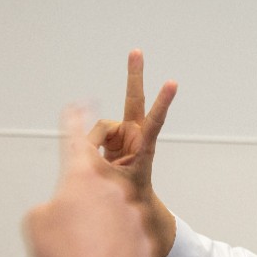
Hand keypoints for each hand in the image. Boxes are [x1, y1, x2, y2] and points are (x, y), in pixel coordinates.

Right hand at [24, 103, 150, 256]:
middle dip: (82, 204)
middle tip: (73, 229)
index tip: (78, 104)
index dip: (74, 121)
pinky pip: (124, 233)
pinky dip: (114, 245)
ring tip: (87, 252)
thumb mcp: (36, 225)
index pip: (75, 140)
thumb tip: (58, 209)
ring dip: (98, 228)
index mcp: (79, 176)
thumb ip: (47, 207)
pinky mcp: (142, 230)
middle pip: (93, 186)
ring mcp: (129, 207)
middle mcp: (109, 185)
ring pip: (108, 214)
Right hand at [89, 49, 177, 199]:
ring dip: (94, 145)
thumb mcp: (109, 181)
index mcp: (144, 147)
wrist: (130, 205)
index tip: (173, 83)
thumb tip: (83, 140)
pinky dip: (89, 143)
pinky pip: (95, 133)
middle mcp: (136, 136)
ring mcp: (125, 135)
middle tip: (136, 52)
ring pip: (101, 127)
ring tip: (104, 168)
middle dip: (134, 76)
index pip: (155, 120)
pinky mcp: (114, 137)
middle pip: (133, 100)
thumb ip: (94, 158)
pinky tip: (99, 152)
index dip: (163, 101)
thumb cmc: (125, 194)